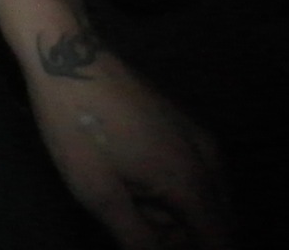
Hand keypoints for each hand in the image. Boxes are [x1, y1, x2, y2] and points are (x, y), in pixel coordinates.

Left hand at [26, 30, 233, 248]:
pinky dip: (171, 189)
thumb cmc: (78, 128)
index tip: (151, 238)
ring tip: (124, 194)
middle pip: (213, 224)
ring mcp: (199, 138)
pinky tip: (130, 176)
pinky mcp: (185, 126)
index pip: (220, 241)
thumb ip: (138, 239)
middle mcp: (209, 160)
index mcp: (192, 181)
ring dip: (171, 212)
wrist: (69, 57)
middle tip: (129, 217)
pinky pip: (194, 175)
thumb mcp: (99, 194)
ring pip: (203, 200)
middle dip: (178, 234)